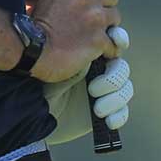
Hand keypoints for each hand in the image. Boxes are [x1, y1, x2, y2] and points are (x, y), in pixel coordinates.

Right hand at [27, 0, 120, 82]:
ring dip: (107, 26)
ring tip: (93, 34)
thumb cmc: (33, 27)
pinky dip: (108, 48)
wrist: (31, 50)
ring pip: (115, 17)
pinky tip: (98, 51)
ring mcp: (95, 19)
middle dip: (105, 5)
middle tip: (94, 16)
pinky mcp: (99, 40)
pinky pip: (114, 43)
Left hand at [44, 27, 133, 144]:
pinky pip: (122, 112)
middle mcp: (101, 71)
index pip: (113, 42)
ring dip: (114, 99)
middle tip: (92, 89)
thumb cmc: (44, 82)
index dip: (119, 39)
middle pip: (122, 68)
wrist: (35, 112)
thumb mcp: (62, 66)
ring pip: (125, 90)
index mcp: (91, 53)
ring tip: (97, 109)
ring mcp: (105, 93)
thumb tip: (103, 45)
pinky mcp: (107, 113)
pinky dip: (118, 116)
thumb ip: (84, 56)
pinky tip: (108, 121)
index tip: (117, 41)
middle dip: (112, 78)